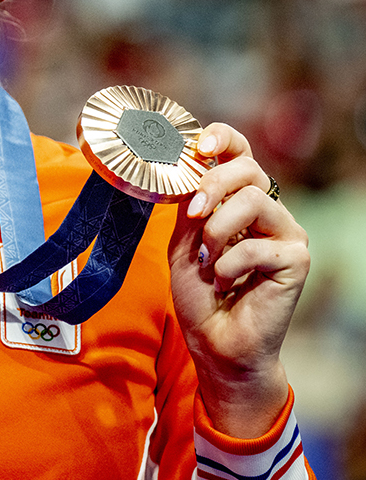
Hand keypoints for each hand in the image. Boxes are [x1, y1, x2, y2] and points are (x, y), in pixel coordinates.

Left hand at [167, 122, 307, 437]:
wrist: (214, 341)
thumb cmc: (200, 292)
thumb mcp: (182, 241)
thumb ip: (188, 205)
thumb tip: (188, 167)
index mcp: (239, 200)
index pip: (240, 152)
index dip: (223, 139)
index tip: (200, 146)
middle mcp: (269, 211)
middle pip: (249, 169)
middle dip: (212, 185)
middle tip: (193, 216)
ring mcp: (286, 233)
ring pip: (252, 202)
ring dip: (217, 233)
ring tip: (209, 262)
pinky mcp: (296, 259)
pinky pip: (256, 246)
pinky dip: (228, 267)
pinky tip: (226, 284)